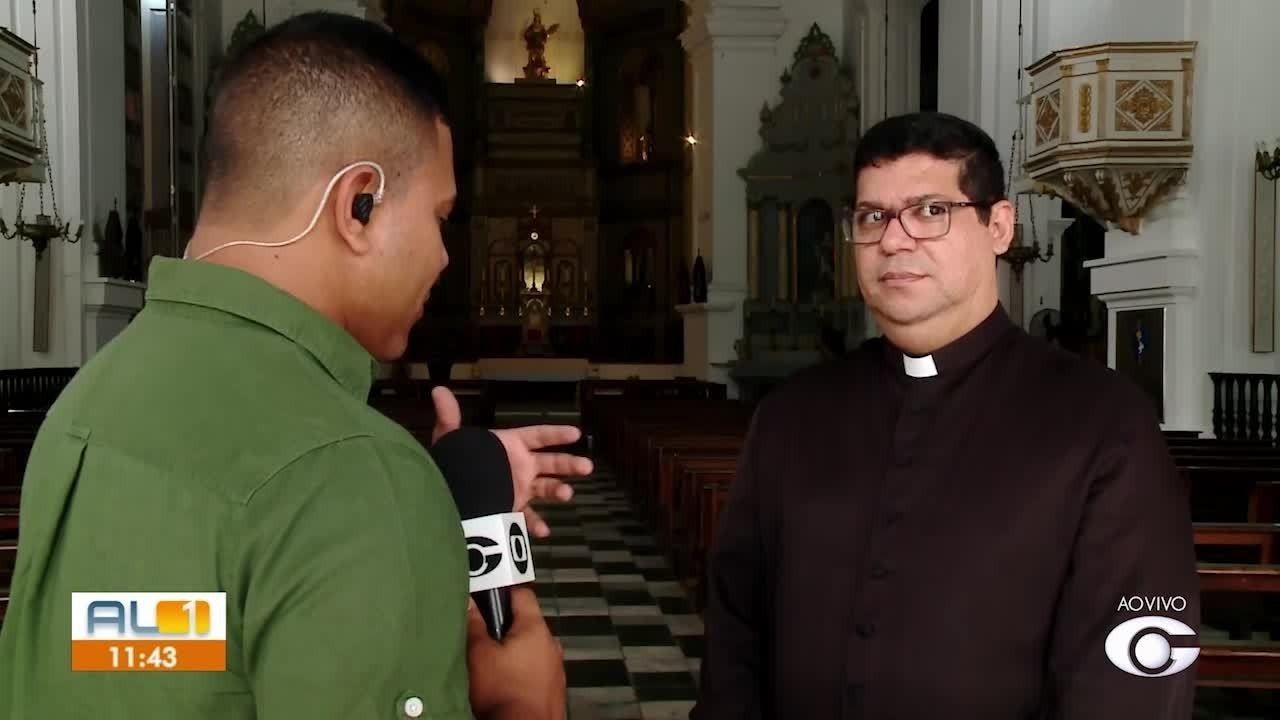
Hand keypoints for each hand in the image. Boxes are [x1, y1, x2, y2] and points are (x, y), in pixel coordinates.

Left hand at [431, 386, 592, 537]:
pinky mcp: (513, 508)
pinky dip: (536, 524)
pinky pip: (528, 517)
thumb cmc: (454, 462)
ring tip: (566, 494)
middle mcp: (520, 465)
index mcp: (511, 445)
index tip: (576, 433)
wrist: (449, 494)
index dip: (556, 434)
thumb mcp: (451, 439)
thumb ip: (449, 416)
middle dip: (569, 464)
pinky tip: (543, 531)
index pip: (539, 436)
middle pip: (552, 462)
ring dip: (558, 490)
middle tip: (586, 467)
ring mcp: (519, 488)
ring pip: (547, 488)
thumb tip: (438, 390)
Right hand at [466, 587, 565, 719]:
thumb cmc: (504, 693)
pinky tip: (506, 680)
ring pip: (531, 646)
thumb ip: (474, 625)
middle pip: (526, 621)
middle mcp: (551, 643)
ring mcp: (555, 665)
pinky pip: (536, 667)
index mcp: (535, 628)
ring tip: (492, 659)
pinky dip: (522, 669)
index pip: (521, 593)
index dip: (502, 591)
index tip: (487, 593)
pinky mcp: (553, 686)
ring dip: (514, 649)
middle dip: (505, 625)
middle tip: (483, 632)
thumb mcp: (479, 654)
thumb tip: (469, 603)